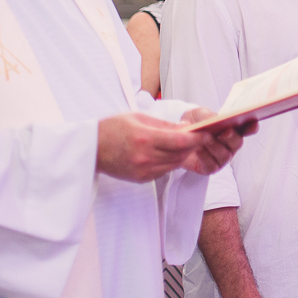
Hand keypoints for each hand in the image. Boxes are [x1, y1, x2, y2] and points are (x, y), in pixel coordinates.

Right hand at [97, 112, 218, 182]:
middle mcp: (144, 157)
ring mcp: (142, 171)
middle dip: (193, 146)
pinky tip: (169, 152)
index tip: (207, 133)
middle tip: (202, 137)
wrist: (90, 148)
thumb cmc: (113, 128)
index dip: (197, 138)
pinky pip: (164, 171)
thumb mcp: (139, 118)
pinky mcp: (140, 179)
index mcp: (145, 139)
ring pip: (174, 164)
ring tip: (188, 144)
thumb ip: (165, 125)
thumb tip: (186, 128)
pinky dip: (170, 161)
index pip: (180, 141)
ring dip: (183, 154)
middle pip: (180, 154)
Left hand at [178, 108, 253, 174]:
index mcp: (232, 129)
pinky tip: (198, 149)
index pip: (247, 129)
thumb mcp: (198, 114)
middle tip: (225, 131)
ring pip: (225, 155)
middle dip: (232, 137)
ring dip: (215, 146)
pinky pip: (212, 165)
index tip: (253, 123)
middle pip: (237, 143)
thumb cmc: (193, 123)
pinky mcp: (210, 168)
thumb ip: (207, 115)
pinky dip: (205, 156)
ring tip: (205, 139)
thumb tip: (215, 119)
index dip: (252, 127)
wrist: (177, 137)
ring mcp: (221, 157)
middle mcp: (230, 145)